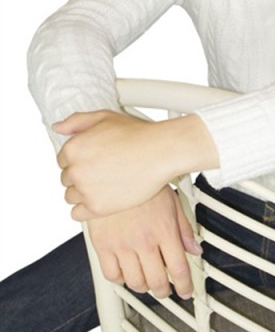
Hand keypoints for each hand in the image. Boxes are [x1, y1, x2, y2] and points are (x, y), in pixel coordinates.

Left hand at [54, 109, 217, 220]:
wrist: (160, 152)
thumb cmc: (137, 134)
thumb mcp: (104, 117)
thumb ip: (76, 121)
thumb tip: (58, 128)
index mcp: (73, 148)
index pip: (63, 160)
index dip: (80, 158)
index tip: (95, 159)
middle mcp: (76, 170)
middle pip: (67, 178)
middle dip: (82, 174)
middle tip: (104, 169)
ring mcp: (86, 190)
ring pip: (71, 196)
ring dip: (84, 191)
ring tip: (106, 182)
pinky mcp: (97, 208)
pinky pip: (77, 213)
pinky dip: (86, 208)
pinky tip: (102, 197)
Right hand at [88, 186, 201, 299]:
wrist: (117, 168)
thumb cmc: (145, 181)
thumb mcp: (172, 200)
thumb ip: (184, 228)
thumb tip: (195, 250)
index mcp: (164, 230)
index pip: (179, 269)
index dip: (185, 286)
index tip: (185, 291)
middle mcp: (144, 240)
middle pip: (157, 282)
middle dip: (165, 291)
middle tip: (166, 289)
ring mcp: (122, 244)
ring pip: (135, 282)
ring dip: (144, 286)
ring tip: (147, 280)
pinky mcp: (102, 244)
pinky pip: (111, 275)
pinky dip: (120, 279)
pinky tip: (126, 271)